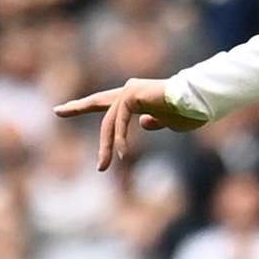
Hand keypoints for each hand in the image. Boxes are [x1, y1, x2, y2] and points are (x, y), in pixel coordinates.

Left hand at [55, 78, 207, 170]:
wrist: (201, 101)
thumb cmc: (190, 110)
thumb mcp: (170, 122)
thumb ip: (155, 121)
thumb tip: (143, 123)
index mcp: (136, 97)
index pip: (105, 103)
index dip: (84, 105)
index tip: (62, 108)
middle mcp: (129, 91)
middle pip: (98, 103)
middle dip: (77, 108)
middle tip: (57, 112)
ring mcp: (129, 91)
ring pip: (109, 122)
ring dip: (106, 146)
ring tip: (103, 167)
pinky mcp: (132, 95)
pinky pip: (120, 122)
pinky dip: (120, 139)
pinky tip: (122, 154)